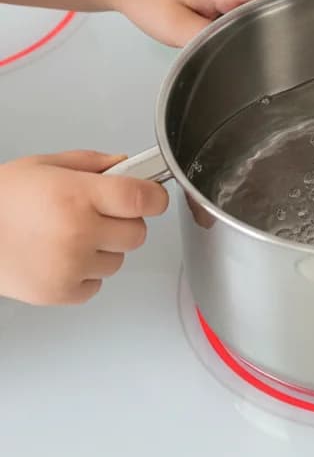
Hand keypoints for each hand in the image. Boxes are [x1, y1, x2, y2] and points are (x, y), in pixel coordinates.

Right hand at [0, 152, 167, 304]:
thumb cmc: (2, 199)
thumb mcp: (45, 165)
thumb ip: (92, 163)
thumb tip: (126, 165)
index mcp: (78, 196)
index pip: (143, 199)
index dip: (154, 197)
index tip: (151, 196)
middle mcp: (79, 232)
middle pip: (138, 232)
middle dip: (125, 222)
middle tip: (98, 216)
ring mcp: (71, 266)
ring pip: (119, 259)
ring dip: (105, 249)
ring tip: (71, 237)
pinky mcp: (60, 293)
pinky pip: (96, 285)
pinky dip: (86, 274)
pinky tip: (62, 258)